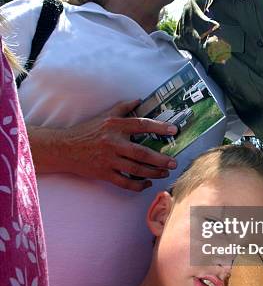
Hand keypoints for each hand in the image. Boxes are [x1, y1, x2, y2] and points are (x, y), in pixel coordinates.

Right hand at [60, 99, 177, 190]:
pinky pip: (125, 183)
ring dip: (154, 173)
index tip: (174, 130)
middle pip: (142, 153)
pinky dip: (138, 185)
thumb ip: (122, 107)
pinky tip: (147, 183)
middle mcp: (113, 143)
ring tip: (165, 173)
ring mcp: (109, 160)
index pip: (141, 125)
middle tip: (174, 162)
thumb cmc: (86, 131)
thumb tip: (139, 100)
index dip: (159, 127)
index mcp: (115, 126)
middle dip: (161, 159)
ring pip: (136, 170)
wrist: (64, 148)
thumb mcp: (104, 116)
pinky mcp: (104, 173)